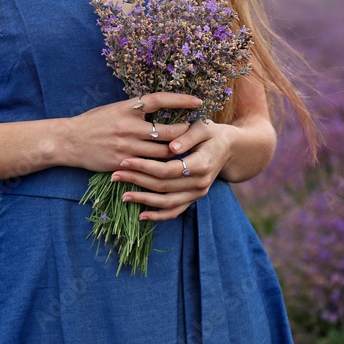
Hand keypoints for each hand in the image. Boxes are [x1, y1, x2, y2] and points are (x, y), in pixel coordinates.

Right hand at [60, 92, 202, 172]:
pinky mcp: (123, 163)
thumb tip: (161, 108)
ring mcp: (126, 147)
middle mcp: (128, 126)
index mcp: (127, 108)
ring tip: (184, 149)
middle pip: (167, 131)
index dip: (181, 100)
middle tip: (193, 131)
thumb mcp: (115, 109)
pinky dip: (161, 165)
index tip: (198, 102)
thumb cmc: (93, 122)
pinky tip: (168, 164)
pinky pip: (149, 167)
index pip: (159, 100)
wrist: (69, 141)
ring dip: (176, 151)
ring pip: (162, 152)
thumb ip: (137, 109)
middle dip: (184, 132)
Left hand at [109, 119, 235, 220]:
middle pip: (164, 186)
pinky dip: (158, 216)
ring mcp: (198, 193)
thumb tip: (171, 147)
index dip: (145, 167)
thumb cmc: (210, 133)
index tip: (125, 160)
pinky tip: (140, 215)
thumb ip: (187, 136)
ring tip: (122, 195)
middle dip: (137, 181)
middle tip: (115, 175)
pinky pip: (175, 211)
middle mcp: (201, 183)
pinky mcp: (193, 199)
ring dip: (143, 200)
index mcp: (202, 164)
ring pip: (167, 202)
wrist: (229, 148)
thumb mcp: (202, 127)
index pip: (169, 170)